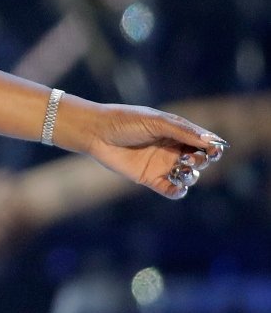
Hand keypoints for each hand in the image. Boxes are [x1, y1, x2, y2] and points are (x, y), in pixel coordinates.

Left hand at [82, 102, 227, 199]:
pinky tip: (178, 188)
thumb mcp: (155, 122)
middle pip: (199, 159)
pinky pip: (170, 189)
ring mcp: (162, 164)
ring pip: (188, 176)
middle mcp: (172, 149)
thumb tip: (212, 140)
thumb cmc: (125, 121)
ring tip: (184, 169)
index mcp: (176, 132)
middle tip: (191, 158)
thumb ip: (182, 131)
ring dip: (191, 175)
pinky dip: (178, 191)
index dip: (212, 147)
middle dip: (202, 160)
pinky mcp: (150, 178)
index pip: (202, 142)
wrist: (96, 132)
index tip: (216, 150)